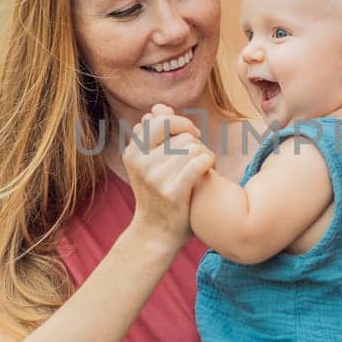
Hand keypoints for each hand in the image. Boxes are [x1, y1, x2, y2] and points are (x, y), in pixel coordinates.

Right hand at [122, 105, 213, 241]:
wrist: (157, 233)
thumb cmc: (159, 193)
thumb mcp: (149, 162)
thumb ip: (155, 134)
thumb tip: (160, 107)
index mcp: (133, 152)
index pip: (160, 119)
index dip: (179, 124)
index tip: (188, 137)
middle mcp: (140, 163)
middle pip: (179, 132)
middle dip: (194, 139)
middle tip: (198, 152)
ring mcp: (154, 177)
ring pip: (193, 147)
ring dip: (204, 155)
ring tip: (202, 169)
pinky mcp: (172, 192)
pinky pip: (199, 162)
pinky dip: (208, 163)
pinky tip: (208, 172)